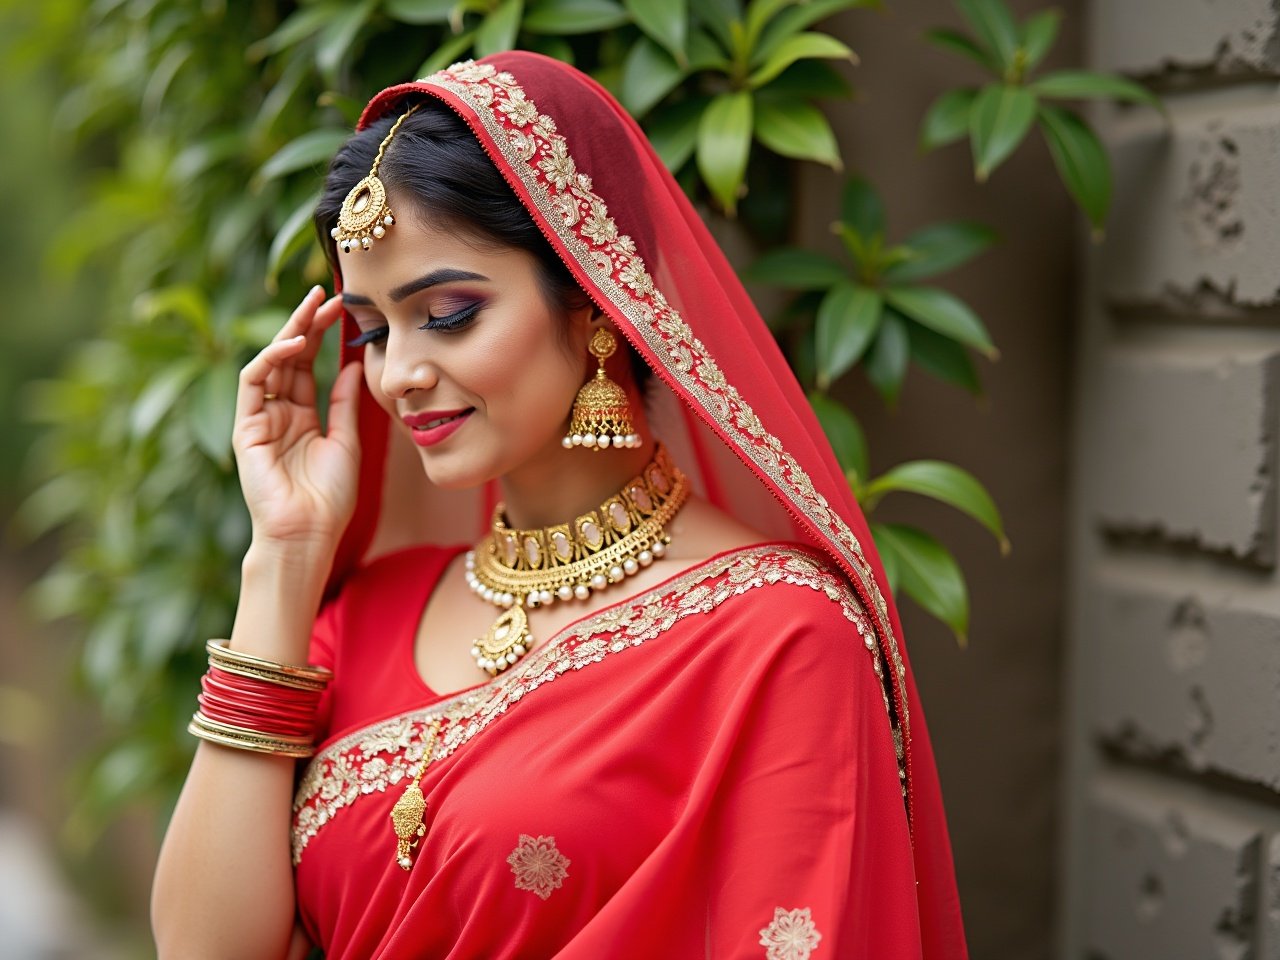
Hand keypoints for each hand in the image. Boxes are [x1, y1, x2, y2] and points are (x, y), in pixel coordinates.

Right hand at [232, 286, 363, 549]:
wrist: (309, 534)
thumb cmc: (329, 499)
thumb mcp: (347, 442)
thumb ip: (344, 403)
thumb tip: (352, 364)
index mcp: (301, 417)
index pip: (308, 365)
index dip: (322, 334)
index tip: (343, 308)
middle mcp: (277, 413)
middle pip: (288, 357)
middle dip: (306, 323)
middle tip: (327, 293)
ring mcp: (259, 419)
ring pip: (269, 362)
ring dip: (289, 332)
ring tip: (312, 307)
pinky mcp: (246, 428)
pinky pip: (253, 383)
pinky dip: (271, 359)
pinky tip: (294, 343)